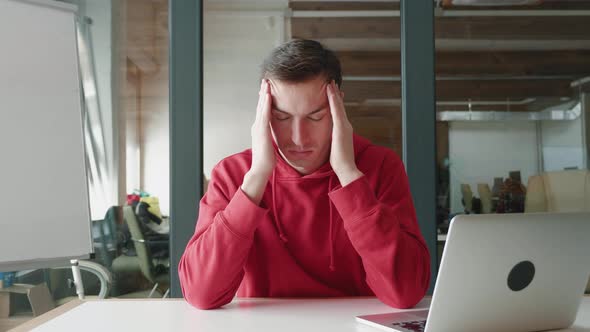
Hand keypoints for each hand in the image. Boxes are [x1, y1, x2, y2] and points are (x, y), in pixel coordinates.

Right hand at [241, 79, 275, 203]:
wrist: (261, 169)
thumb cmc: (266, 160)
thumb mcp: (269, 144)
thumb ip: (270, 137)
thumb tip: (274, 135)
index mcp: (259, 129)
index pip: (262, 111)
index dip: (264, 100)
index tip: (267, 90)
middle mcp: (257, 126)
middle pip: (260, 106)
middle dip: (263, 93)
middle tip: (265, 81)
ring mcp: (258, 127)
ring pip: (261, 107)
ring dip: (264, 94)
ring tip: (266, 83)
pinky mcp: (261, 130)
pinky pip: (264, 114)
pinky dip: (266, 104)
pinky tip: (268, 95)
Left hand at [327, 80, 363, 186]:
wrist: (346, 168)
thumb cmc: (339, 162)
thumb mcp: (334, 148)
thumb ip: (332, 141)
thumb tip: (329, 141)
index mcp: (343, 130)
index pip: (338, 113)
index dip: (336, 102)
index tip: (332, 93)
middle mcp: (345, 125)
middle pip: (339, 106)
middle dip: (336, 94)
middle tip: (331, 82)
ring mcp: (344, 125)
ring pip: (338, 105)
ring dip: (334, 93)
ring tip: (330, 82)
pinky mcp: (341, 127)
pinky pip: (336, 110)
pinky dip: (333, 99)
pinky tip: (329, 91)